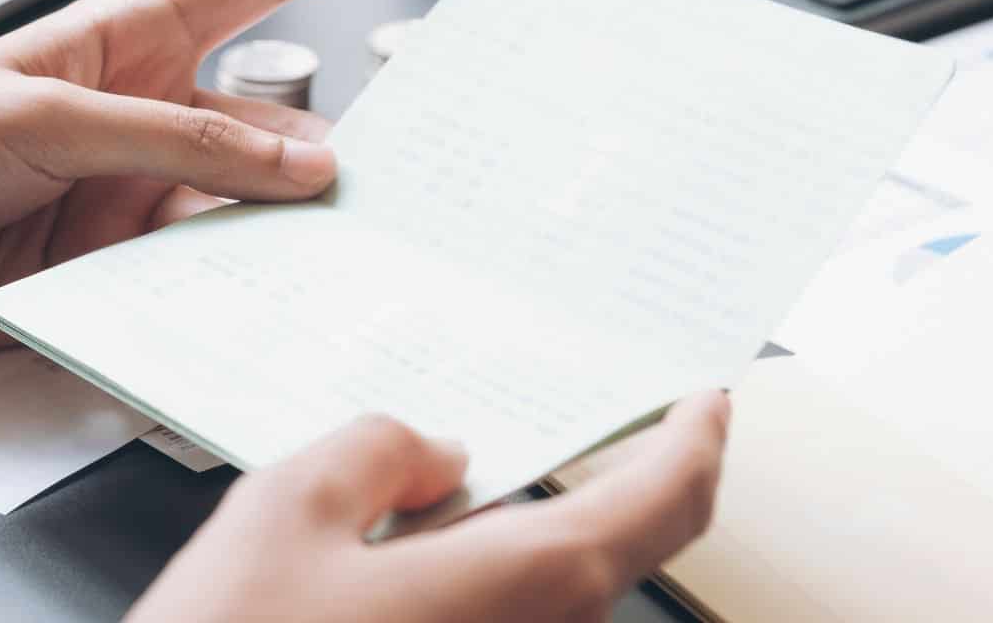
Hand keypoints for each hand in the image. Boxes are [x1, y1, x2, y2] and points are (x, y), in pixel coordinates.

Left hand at [0, 0, 499, 360]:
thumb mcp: (40, 119)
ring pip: (260, 215)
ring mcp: (137, 199)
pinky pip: (205, 285)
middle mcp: (154, 116)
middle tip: (441, 173)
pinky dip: (242, 299)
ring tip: (366, 260)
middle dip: (365, 138)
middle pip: (292, 118)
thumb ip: (176, 140)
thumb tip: (307, 166)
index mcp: (137, 39)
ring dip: (301, 238)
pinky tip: (274, 314)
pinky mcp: (114, 276)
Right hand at [129, 392, 730, 622]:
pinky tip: (403, 551)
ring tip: (451, 477)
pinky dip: (478, 577)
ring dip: (525, 532)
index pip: (661, 505)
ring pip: (546, 592)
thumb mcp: (285, 509)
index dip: (696, 443)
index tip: (707, 401)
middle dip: (603, 478)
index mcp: (519, 585)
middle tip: (574, 417)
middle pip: (609, 552)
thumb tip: (431, 453)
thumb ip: (378, 451)